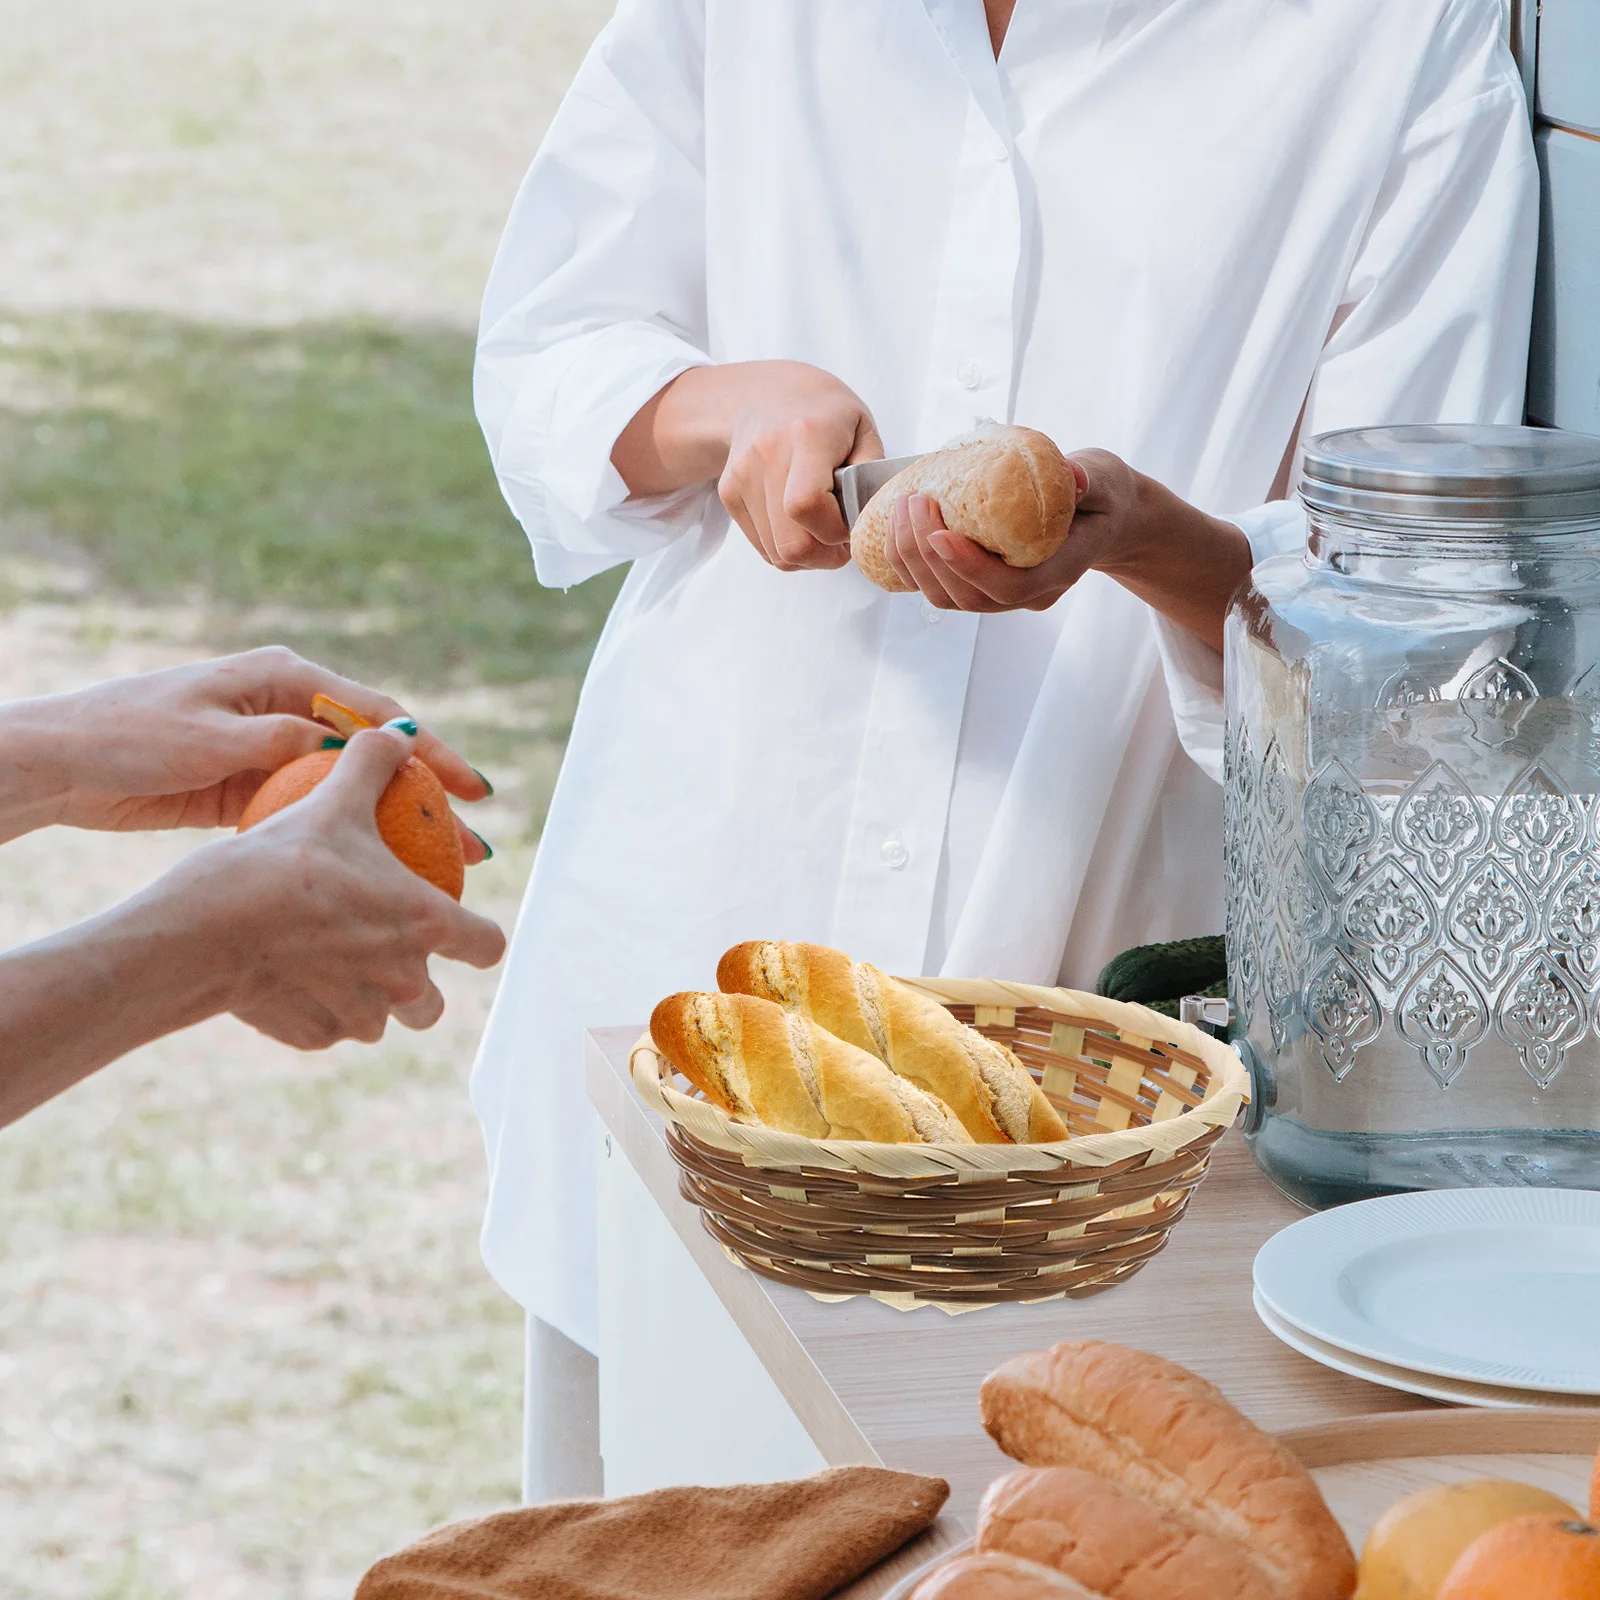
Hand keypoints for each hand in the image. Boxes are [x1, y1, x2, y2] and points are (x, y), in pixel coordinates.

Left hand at [0, 647, 490, 854]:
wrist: (65, 762)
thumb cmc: (131, 734)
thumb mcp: (210, 735)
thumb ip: (278, 738)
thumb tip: (342, 747)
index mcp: (285, 676)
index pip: (378, 715)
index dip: (431, 752)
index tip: (470, 788)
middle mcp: (289, 708)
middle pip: (378, 756)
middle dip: (430, 798)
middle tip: (473, 843)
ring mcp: (275, 748)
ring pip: (353, 791)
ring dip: (397, 828)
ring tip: (442, 870)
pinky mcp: (255, 787)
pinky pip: (316, 813)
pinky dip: (349, 840)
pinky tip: (378, 875)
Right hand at [167, 723, 505, 1048]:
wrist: (203, 931)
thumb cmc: (276, 864)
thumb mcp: (330, 802)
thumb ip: (372, 765)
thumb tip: (401, 731)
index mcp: (424, 922)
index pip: (487, 945)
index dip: (480, 939)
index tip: (463, 932)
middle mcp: (404, 980)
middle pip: (432, 1002)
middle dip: (418, 985)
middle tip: (384, 955)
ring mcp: (360, 1015)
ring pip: (378, 1021)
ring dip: (363, 1000)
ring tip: (326, 965)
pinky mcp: (314, 1037)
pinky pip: (326, 1029)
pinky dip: (312, 1010)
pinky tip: (281, 978)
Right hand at [612, 361, 883, 571]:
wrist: (766, 395)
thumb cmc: (824, 413)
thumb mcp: (863, 429)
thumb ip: (872, 475)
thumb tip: (869, 520)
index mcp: (807, 434)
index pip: (806, 505)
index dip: (835, 531)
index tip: (852, 524)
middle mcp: (767, 454)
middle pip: (791, 542)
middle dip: (824, 556)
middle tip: (841, 541)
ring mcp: (742, 476)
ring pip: (777, 553)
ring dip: (807, 555)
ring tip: (822, 530)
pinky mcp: (729, 494)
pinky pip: (763, 546)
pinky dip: (786, 548)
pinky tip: (800, 524)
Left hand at [883, 451, 1104, 611]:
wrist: (1099, 519)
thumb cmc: (1101, 498)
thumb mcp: (1103, 480)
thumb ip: (1089, 480)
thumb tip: (1072, 476)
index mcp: (1060, 571)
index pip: (1010, 587)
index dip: (970, 567)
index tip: (940, 533)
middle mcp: (1029, 593)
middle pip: (968, 596)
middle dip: (928, 554)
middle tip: (912, 501)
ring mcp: (1002, 594)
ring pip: (946, 597)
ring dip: (911, 558)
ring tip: (900, 508)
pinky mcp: (979, 584)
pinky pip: (937, 586)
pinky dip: (909, 560)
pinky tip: (896, 525)